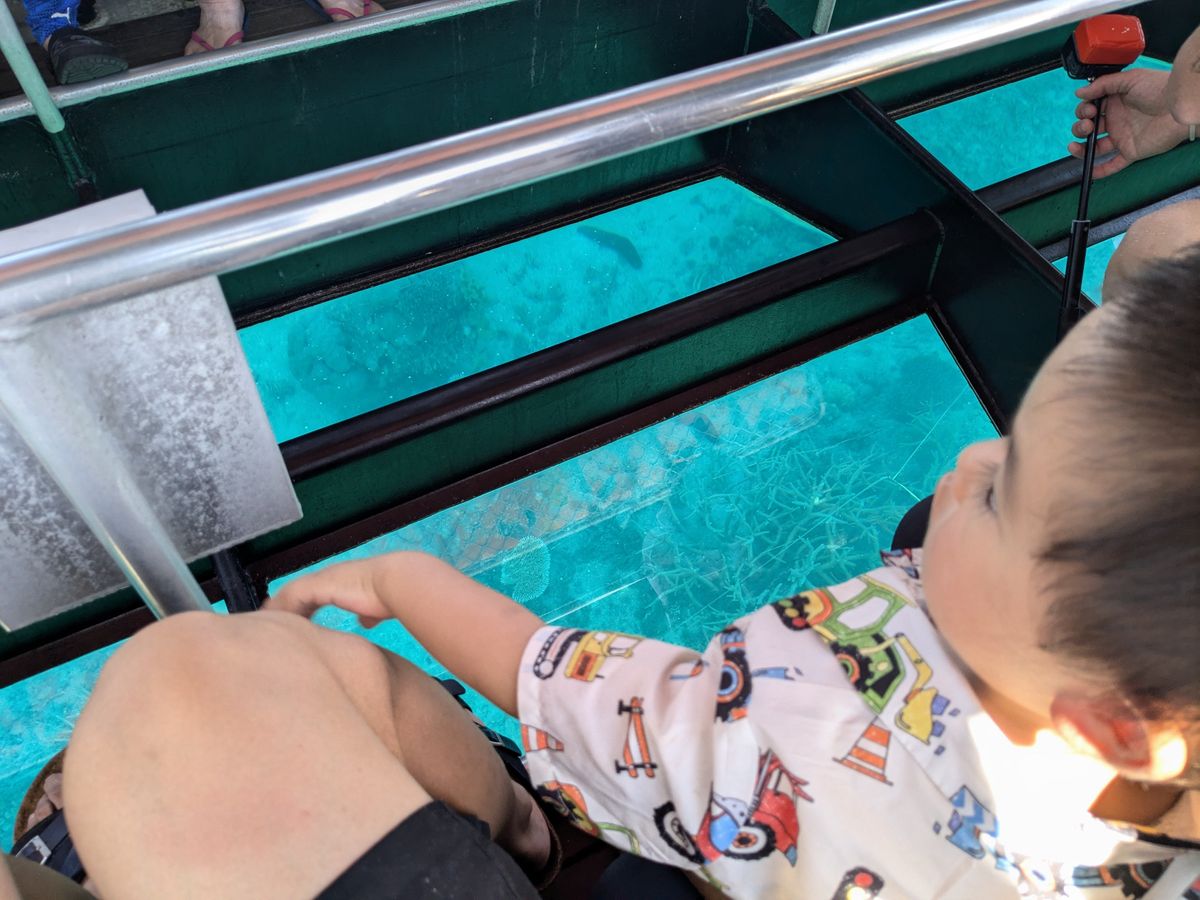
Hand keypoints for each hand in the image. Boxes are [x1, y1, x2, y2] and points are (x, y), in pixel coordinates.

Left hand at [266, 558, 389, 627]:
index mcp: (343, 581)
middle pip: (298, 590)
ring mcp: (323, 579)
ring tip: (263, 621)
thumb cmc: (391, 594)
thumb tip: (366, 621)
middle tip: (268, 618)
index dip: (300, 603)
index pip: (314, 591)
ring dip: (278, 607)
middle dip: (284, 604)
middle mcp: (330, 577)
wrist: (396, 582)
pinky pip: (291, 596)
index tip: (290, 616)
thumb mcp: (377, 607)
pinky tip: (273, 619)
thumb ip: (369, 613)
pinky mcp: (319, 585)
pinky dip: (281, 607)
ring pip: (291, 592)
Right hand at [1070, 69, 1190, 178]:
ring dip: (1080, 148)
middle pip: (1088, 128)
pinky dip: (1101, 170)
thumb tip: (1080, 92)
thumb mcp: (1129, 79)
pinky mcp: (1130, 151)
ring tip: (1076, 145)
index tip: (1088, 109)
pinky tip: (1088, 170)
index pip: (1090, 109)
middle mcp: (1117, 120)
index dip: (1083, 110)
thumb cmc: (1159, 88)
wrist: (1178, 105)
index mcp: (1115, 102)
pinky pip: (1113, 164)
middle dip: (1080, 127)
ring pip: (1095, 147)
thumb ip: (1103, 84)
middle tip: (1087, 124)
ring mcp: (1122, 136)